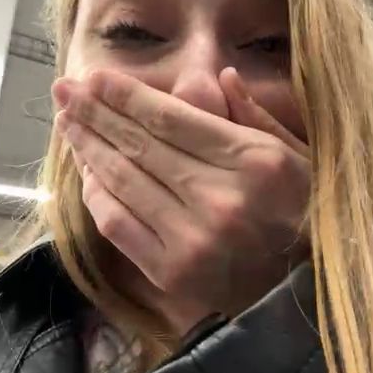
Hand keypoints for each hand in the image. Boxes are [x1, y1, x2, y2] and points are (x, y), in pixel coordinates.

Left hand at [52, 68, 310, 331]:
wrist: (304, 297)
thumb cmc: (306, 218)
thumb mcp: (299, 157)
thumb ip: (254, 116)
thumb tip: (218, 75)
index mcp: (253, 163)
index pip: (173, 119)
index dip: (128, 96)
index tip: (96, 77)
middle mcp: (219, 198)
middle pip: (140, 145)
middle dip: (96, 113)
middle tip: (65, 90)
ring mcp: (191, 238)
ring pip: (123, 181)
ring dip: (88, 148)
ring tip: (67, 122)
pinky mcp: (171, 271)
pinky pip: (118, 223)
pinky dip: (97, 194)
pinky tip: (85, 171)